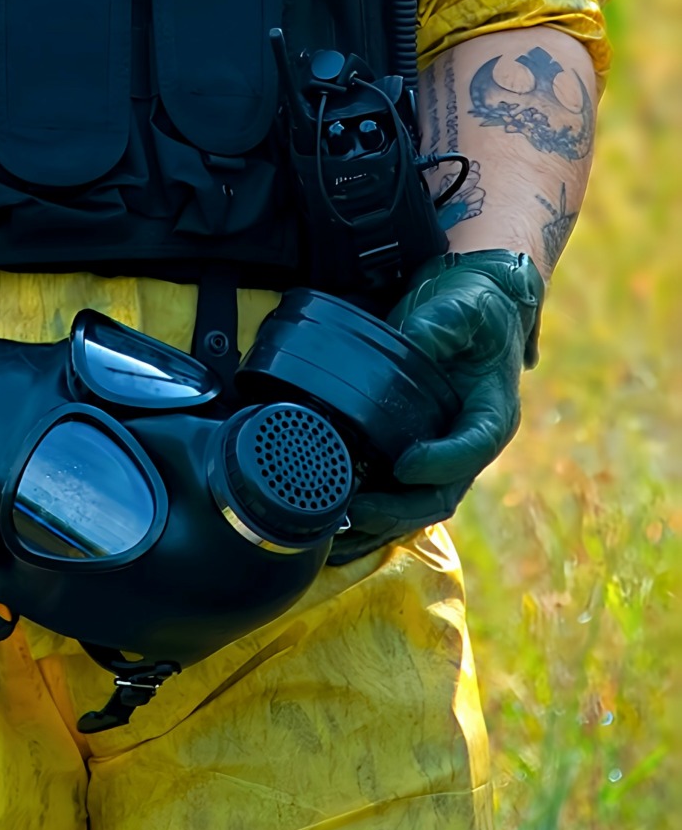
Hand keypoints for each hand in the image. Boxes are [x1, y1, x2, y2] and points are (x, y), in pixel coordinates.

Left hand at [335, 250, 543, 561]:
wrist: (475, 298)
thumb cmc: (473, 303)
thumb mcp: (463, 305)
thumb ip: (442, 324)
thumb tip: (413, 341)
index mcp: (492, 411)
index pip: (473, 447)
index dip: (441, 462)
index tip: (403, 464)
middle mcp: (470, 440)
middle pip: (443, 493)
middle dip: (399, 509)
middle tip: (355, 510)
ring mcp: (444, 449)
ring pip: (419, 503)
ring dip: (381, 522)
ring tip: (336, 530)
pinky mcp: (418, 447)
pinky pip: (400, 493)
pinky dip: (373, 511)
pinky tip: (337, 519)